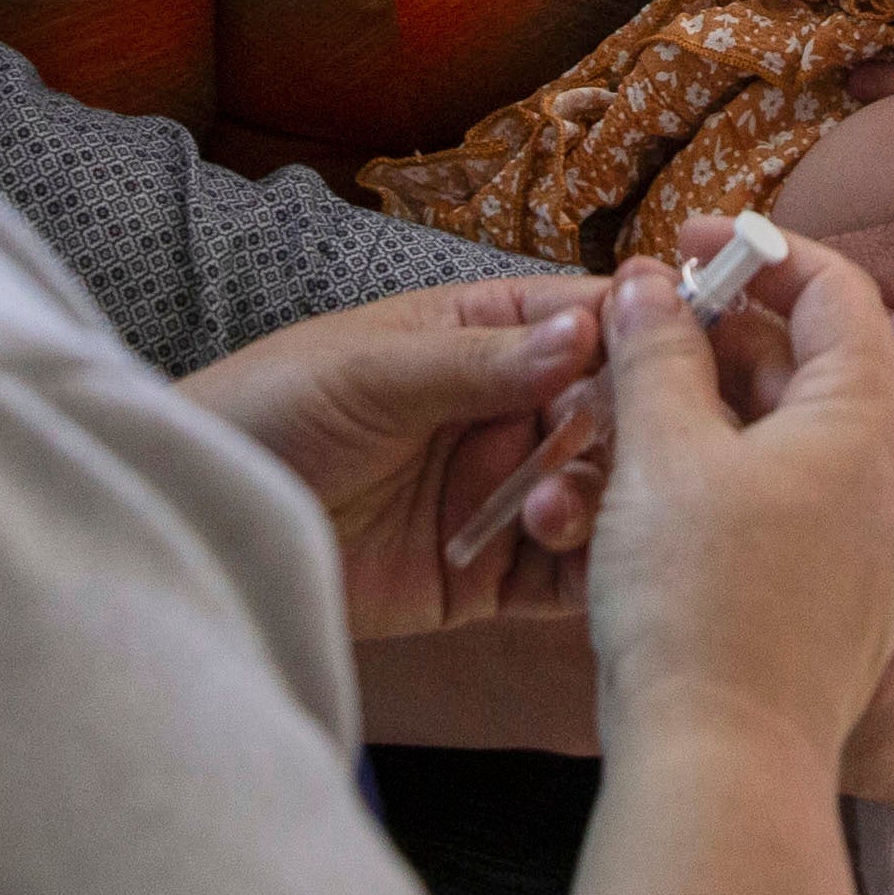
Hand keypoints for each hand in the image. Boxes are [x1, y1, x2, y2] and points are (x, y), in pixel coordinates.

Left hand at [176, 274, 610, 640]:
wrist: (197, 524)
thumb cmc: (268, 412)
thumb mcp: (371, 372)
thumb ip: (479, 362)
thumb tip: (585, 333)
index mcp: (484, 332)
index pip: (589, 318)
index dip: (649, 331)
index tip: (696, 352)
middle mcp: (507, 409)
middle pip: (613, 412)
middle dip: (635, 429)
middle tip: (641, 451)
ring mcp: (500, 492)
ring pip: (598, 494)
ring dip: (599, 499)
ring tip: (549, 512)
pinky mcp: (486, 576)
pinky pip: (562, 575)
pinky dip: (587, 570)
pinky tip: (572, 559)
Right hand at [581, 233, 893, 771]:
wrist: (720, 767)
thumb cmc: (693, 597)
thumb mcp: (658, 452)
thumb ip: (657, 354)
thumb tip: (649, 284)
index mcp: (865, 424)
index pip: (835, 293)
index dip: (760, 253)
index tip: (692, 249)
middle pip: (843, 377)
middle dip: (761, 341)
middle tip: (674, 333)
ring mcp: (893, 569)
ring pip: (841, 465)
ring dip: (768, 426)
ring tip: (686, 415)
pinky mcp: (862, 631)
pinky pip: (838, 546)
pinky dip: (781, 510)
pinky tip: (740, 511)